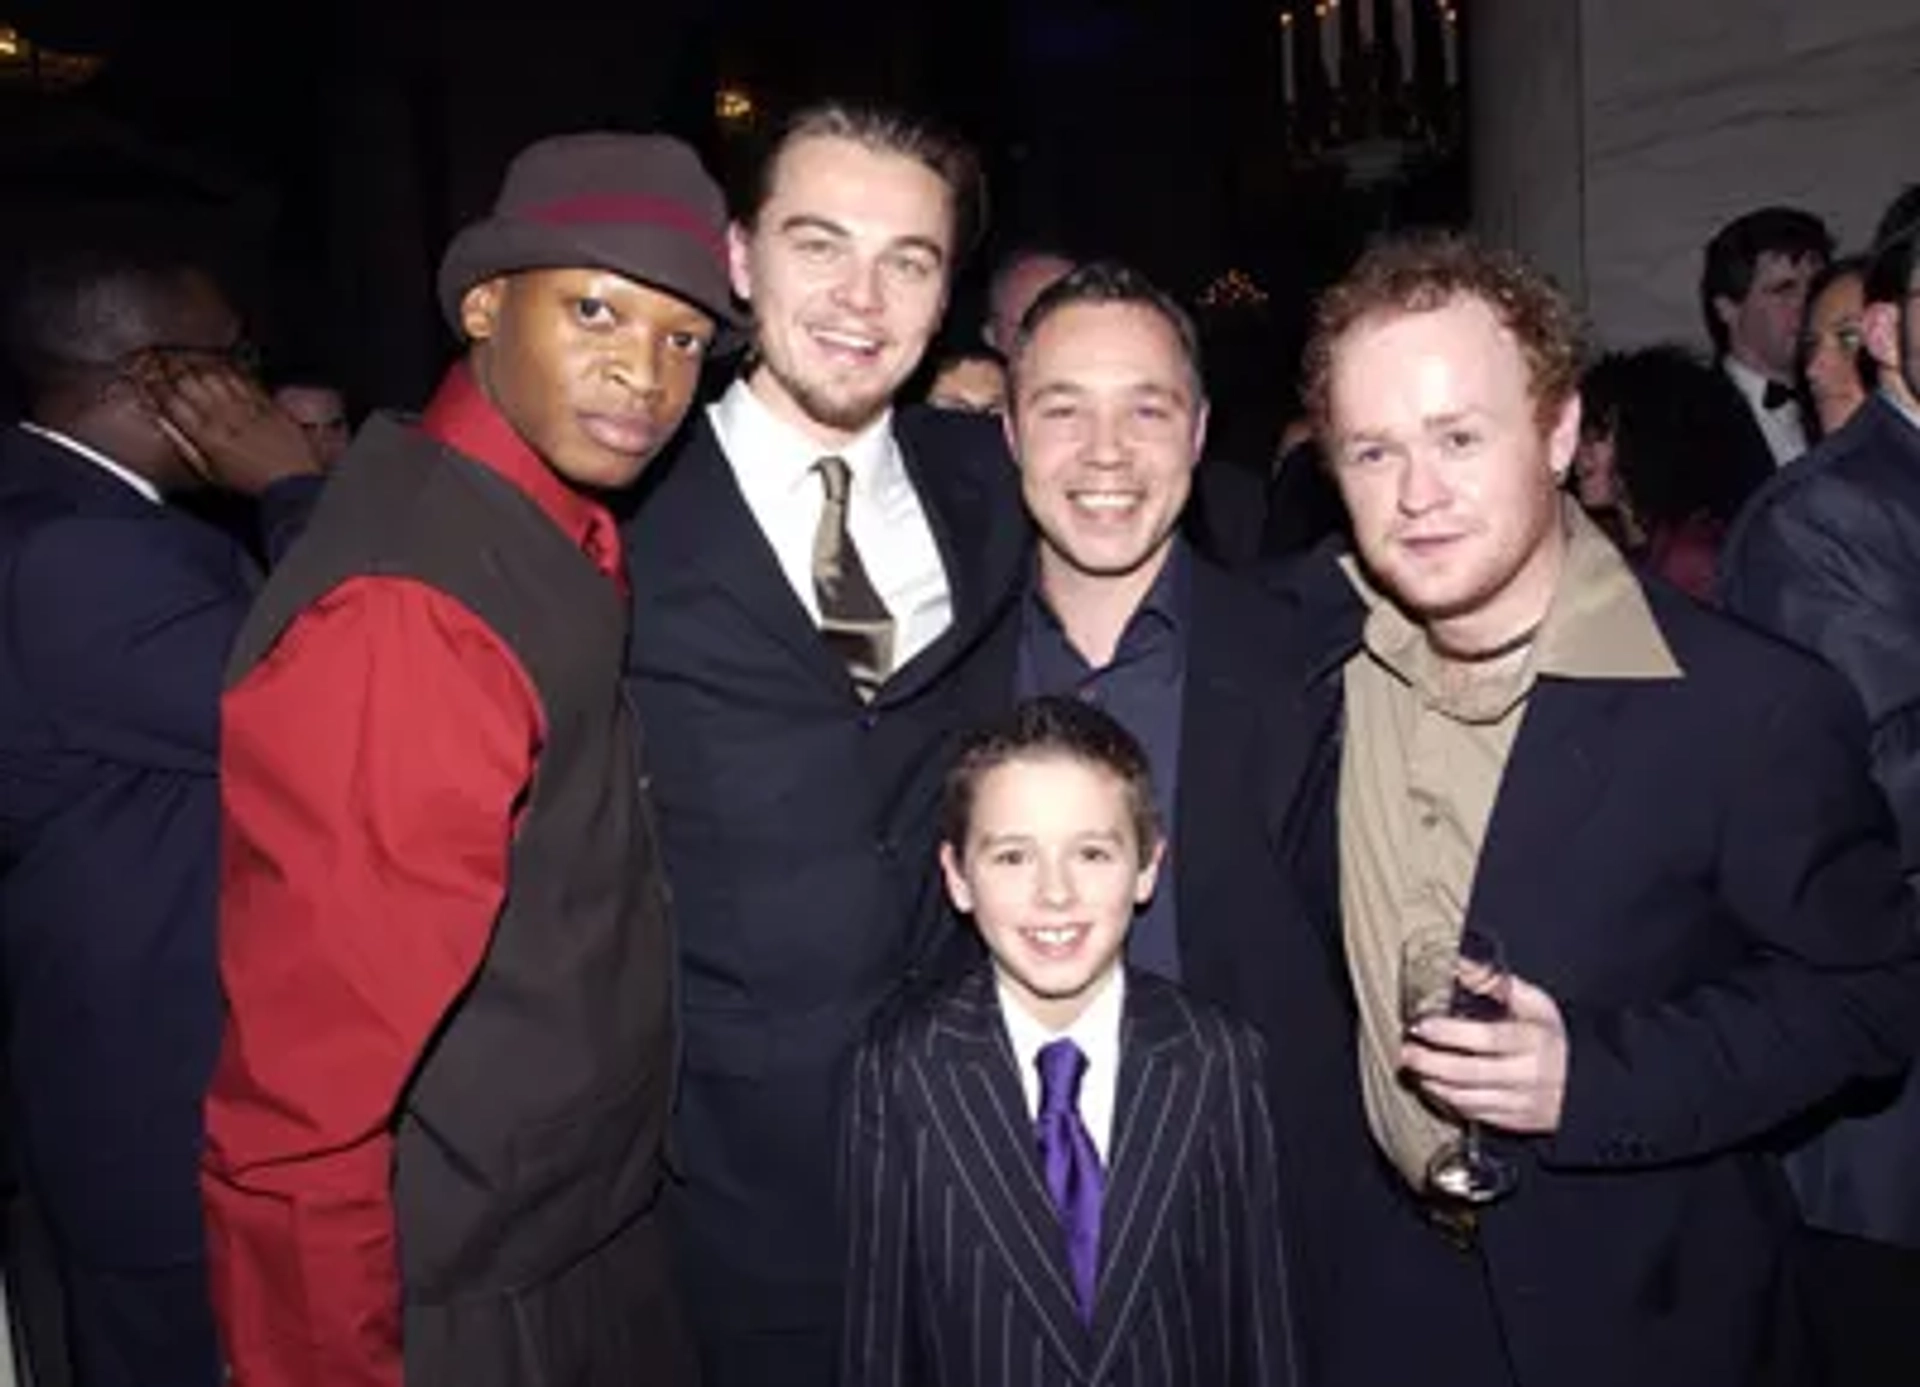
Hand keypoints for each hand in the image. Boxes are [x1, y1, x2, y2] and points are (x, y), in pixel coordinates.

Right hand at [127, 353, 319, 493]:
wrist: (292, 481)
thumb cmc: (252, 482)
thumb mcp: (211, 472)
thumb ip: (187, 447)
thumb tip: (168, 425)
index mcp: (206, 435)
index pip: (172, 402)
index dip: (156, 388)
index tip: (149, 380)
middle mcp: (223, 416)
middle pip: (189, 381)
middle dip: (173, 369)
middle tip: (165, 362)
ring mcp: (245, 406)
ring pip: (214, 375)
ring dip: (198, 365)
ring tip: (189, 360)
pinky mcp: (265, 402)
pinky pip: (242, 378)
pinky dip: (228, 369)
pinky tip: (221, 365)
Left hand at [1400, 973, 1568, 1133]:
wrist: (1585, 1082)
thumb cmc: (1551, 1036)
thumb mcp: (1535, 1004)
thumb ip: (1496, 984)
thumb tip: (1458, 964)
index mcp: (1533, 1040)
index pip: (1487, 1038)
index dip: (1450, 1033)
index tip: (1422, 1025)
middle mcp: (1528, 1074)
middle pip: (1471, 1073)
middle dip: (1431, 1063)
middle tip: (1406, 1052)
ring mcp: (1523, 1102)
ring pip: (1469, 1098)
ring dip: (1434, 1083)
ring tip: (1414, 1067)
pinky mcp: (1516, 1122)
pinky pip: (1476, 1115)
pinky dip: (1450, 1101)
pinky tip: (1435, 1085)